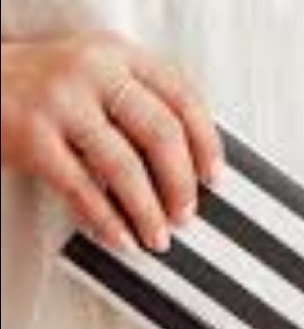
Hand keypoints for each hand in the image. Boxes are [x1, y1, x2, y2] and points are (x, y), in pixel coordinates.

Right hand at [1, 31, 222, 251]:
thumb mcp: (99, 79)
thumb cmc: (44, 88)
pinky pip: (82, 189)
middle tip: (187, 214)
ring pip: (125, 166)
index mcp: (121, 56)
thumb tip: (186, 168)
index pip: (184, 98)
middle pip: (162, 133)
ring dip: (148, 211)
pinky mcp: (31, 135)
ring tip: (157, 236)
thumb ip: (140, 107)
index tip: (215, 177)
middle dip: (182, 184)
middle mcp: (96, 71)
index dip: (207, 143)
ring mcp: (61, 100)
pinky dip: (107, 221)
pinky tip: (121, 239)